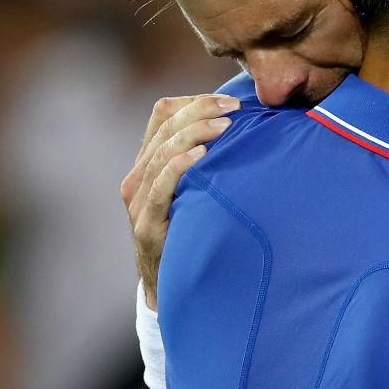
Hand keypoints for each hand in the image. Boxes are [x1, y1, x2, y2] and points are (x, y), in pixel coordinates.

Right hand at [122, 93, 240, 307]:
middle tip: (234, 109)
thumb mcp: (199, 192)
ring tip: (225, 128)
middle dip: (201, 110)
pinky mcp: (146, 226)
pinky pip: (158, 188)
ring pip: (162, 151)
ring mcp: (138, 202)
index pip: (163, 113)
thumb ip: (211, 163)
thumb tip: (251, 130)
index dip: (195, 101)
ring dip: (195, 133)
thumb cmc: (194, 233)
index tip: (232, 101)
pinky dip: (178, 166)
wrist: (173, 287)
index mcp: (148, 162)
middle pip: (164, 126)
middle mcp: (137, 177)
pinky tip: (201, 156)